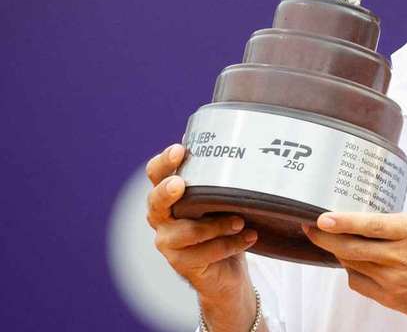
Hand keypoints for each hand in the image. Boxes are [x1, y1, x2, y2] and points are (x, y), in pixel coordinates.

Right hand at [145, 144, 258, 330]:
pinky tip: (250, 237)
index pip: (156, 174)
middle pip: (156, 202)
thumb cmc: (221, 223)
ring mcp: (169, 243)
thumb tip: (227, 137)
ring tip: (240, 220)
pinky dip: (231, 244)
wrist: (226, 270)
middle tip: (180, 184)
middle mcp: (162, 218)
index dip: (164, 162)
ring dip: (216, 225)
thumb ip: (218, 175)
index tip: (180, 149)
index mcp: (168, 195)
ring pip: (187, 232)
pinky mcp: (183, 264)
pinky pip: (206, 253)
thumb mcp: (221, 198)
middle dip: (167, 191)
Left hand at [304, 212, 406, 331]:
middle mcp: (400, 254)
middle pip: (350, 247)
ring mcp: (395, 279)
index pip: (366, 224)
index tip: (321, 218)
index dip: (340, 222)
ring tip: (331, 245)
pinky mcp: (394, 299)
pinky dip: (353, 273)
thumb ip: (405, 230)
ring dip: (338, 254)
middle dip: (325, 239)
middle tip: (311, 230)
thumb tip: (378, 228)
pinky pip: (362, 284)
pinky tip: (355, 266)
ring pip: (352, 265)